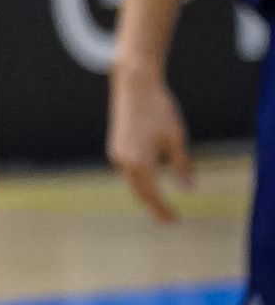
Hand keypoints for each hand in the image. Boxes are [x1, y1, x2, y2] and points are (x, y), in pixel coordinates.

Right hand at [108, 61, 193, 220]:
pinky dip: (139, 179)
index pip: (153, 196)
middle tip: (168, 218)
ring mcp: (116, 153)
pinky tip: (149, 179)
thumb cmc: (158, 109)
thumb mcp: (175, 138)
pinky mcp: (116, 145)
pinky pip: (127, 170)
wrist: (134, 83)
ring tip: (160, 202)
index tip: (175, 221)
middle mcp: (123, 161)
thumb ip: (181, 166)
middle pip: (139, 193)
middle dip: (153, 206)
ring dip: (145, 193)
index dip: (164, 210)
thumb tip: (189, 188)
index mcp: (139, 162)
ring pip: (132, 181)